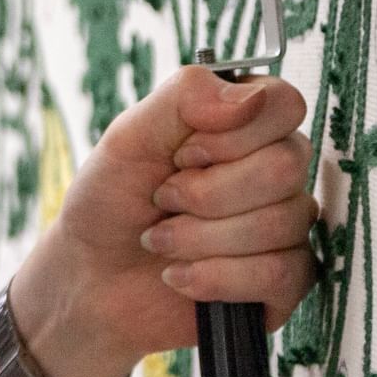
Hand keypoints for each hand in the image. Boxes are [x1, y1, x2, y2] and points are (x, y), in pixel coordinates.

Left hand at [13, 68, 316, 376]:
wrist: (90, 277)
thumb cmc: (111, 200)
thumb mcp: (129, 135)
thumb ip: (187, 96)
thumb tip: (253, 96)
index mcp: (245, 123)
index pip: (284, 106)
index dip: (232, 136)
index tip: (182, 155)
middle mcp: (274, 168)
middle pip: (286, 168)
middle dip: (207, 193)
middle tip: (162, 200)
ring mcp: (285, 225)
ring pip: (282, 224)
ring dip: (201, 238)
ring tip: (160, 241)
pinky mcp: (284, 280)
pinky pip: (284, 274)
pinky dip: (217, 277)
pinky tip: (180, 276)